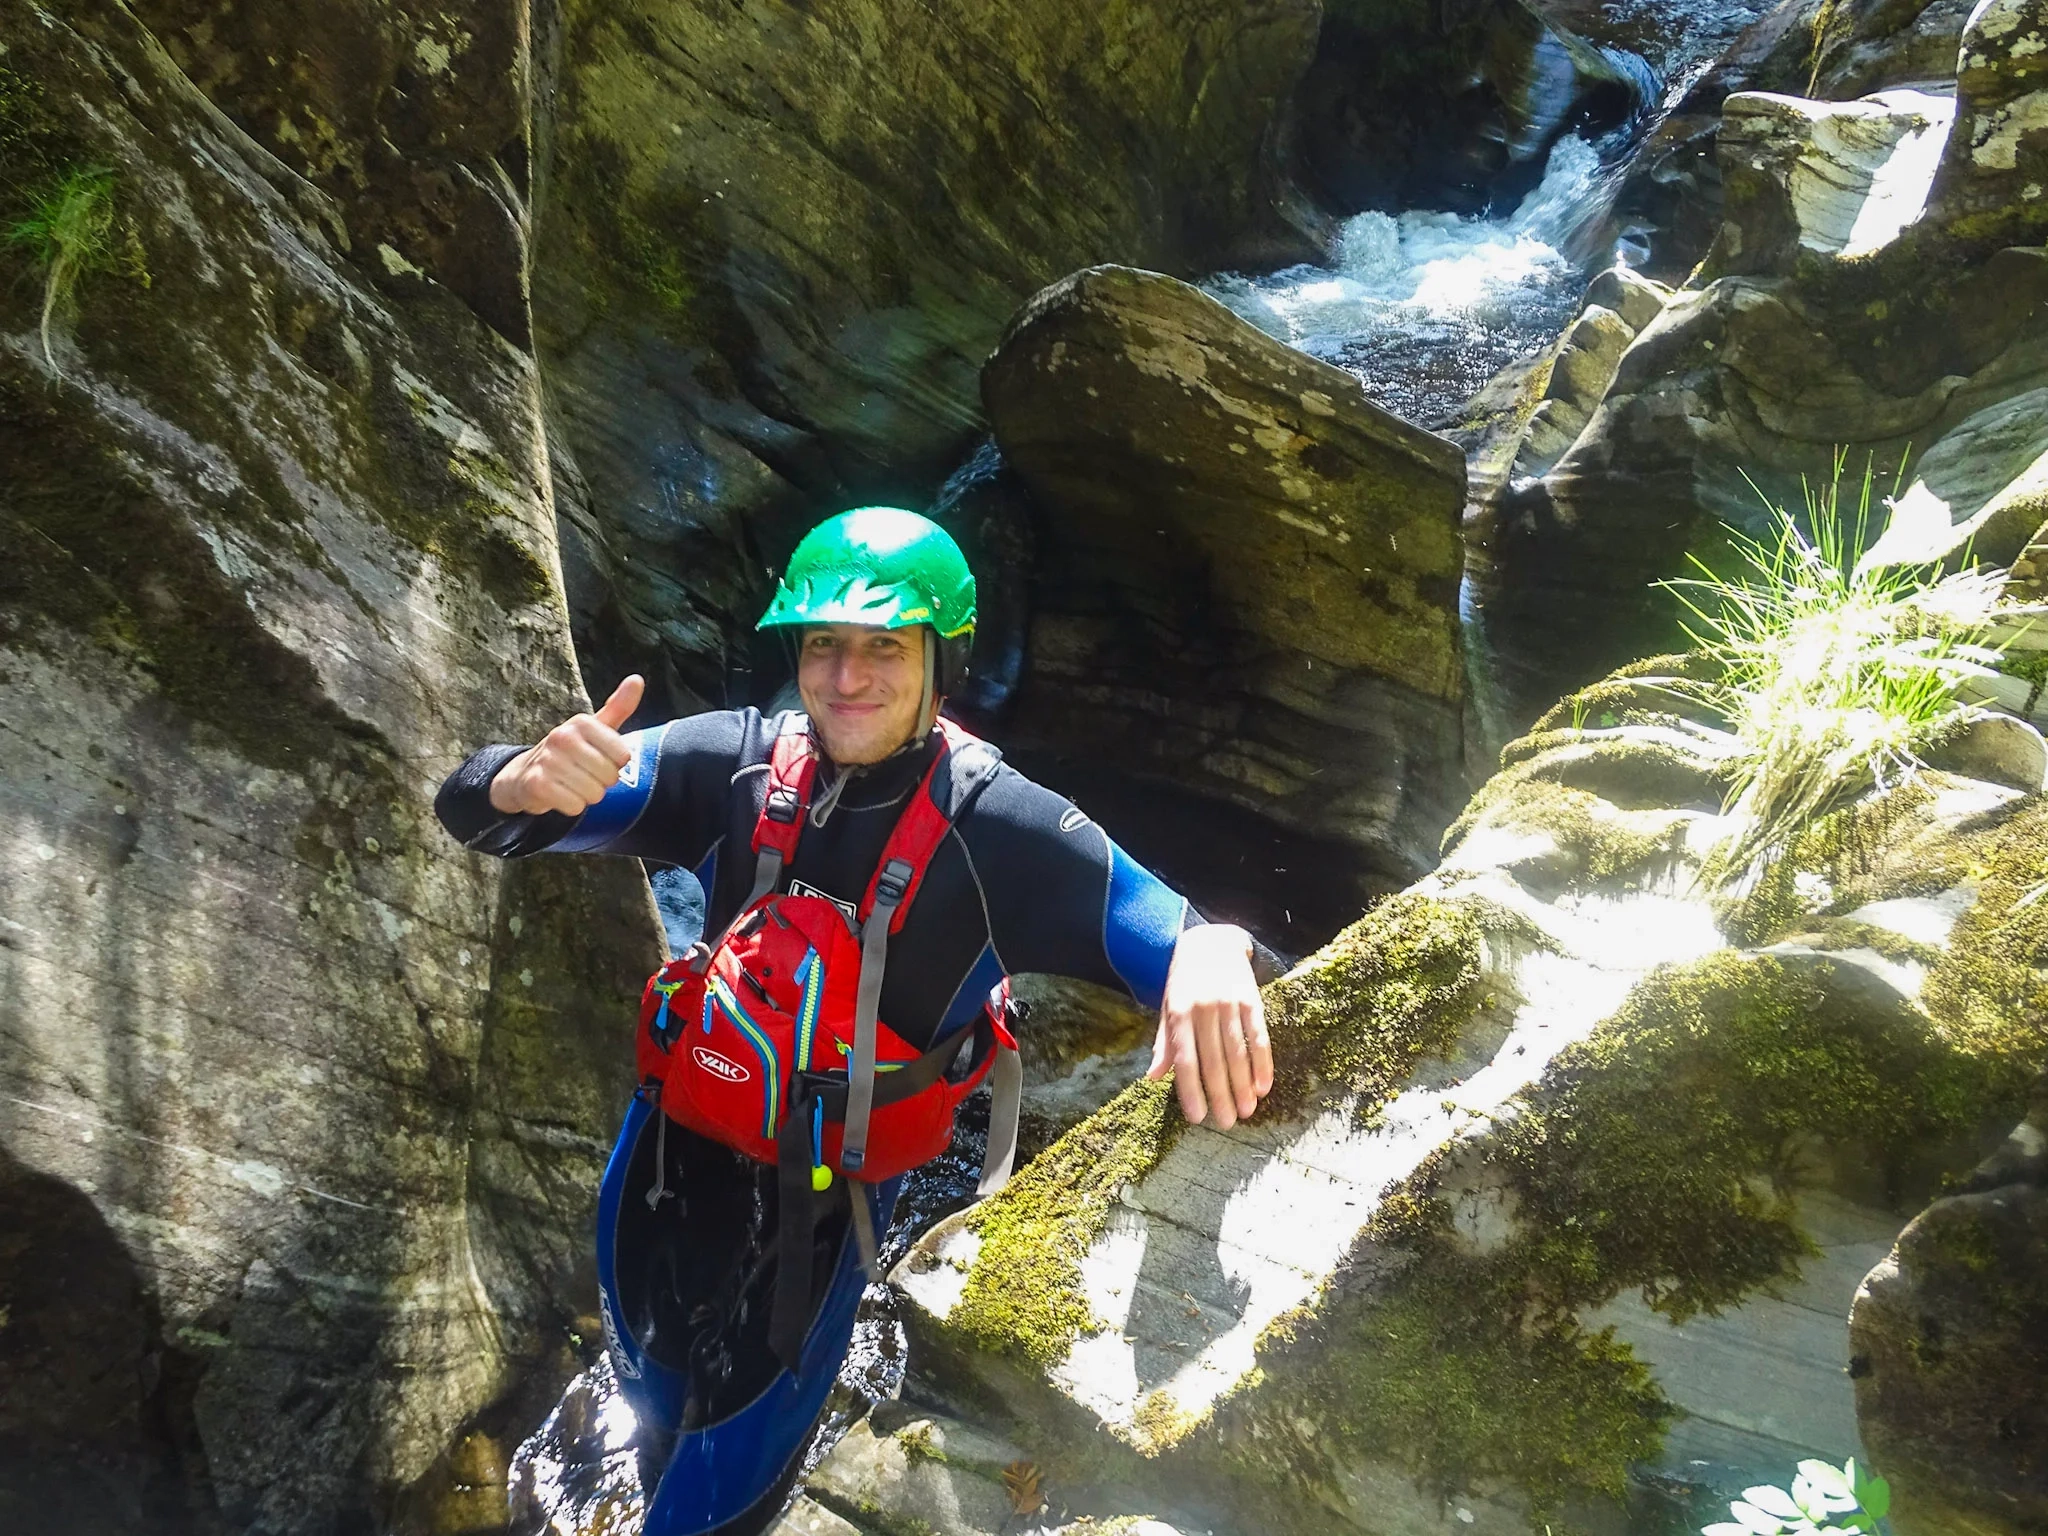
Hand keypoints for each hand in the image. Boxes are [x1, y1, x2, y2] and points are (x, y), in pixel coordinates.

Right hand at [488, 675, 643, 815]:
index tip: (598, 759)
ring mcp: (548, 760)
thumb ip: (618, 707)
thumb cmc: (569, 752)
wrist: (524, 774)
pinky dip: (571, 806)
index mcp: (581, 722)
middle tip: (583, 774)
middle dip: (600, 782)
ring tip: (571, 784)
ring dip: (586, 796)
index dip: (615, 765)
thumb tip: (637, 679)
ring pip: (594, 794)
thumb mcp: (594, 728)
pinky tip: (560, 794)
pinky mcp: (538, 784)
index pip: (624, 756)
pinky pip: (575, 806)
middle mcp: (563, 736)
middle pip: (610, 777)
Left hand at [1146, 923, 1271, 1129]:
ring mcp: (1229, 1004)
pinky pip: (1259, 1036)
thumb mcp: (1167, 1006)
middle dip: (1221, 1095)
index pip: (1185, 1059)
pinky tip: (1263, 1086)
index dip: (1191, 1090)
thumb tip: (1153, 1077)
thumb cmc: (1184, 980)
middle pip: (1214, 1061)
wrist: (1211, 940)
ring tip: (1247, 1111)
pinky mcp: (1252, 999)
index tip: (1198, 1118)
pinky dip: (1262, 1063)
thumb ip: (1164, 1042)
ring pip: (1238, 1052)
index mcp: (1179, 1013)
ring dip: (1243, 1085)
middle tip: (1228, 1123)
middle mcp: (1204, 1009)